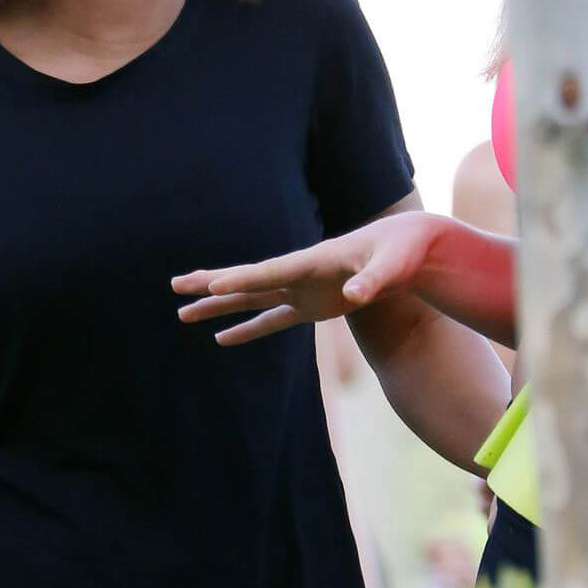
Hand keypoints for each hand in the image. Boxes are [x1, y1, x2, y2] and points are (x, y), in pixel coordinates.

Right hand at [172, 212, 440, 344]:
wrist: (412, 249)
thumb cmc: (402, 252)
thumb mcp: (393, 265)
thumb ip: (372, 279)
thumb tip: (355, 295)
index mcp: (314, 260)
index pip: (271, 272)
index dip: (242, 278)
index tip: (212, 284)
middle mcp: (299, 273)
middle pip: (247, 280)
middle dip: (210, 284)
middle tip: (175, 286)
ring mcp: (302, 290)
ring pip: (250, 299)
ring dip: (217, 306)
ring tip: (182, 314)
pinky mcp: (311, 306)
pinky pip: (271, 320)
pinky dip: (247, 329)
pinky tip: (222, 339)